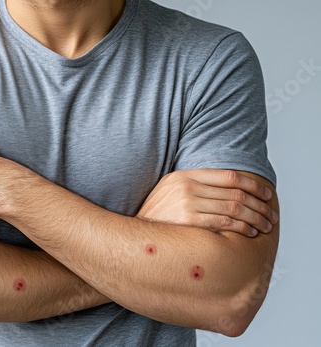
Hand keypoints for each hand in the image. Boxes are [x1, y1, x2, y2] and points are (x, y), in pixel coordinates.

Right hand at [137, 169, 278, 236]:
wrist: (136, 232)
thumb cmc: (158, 214)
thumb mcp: (171, 190)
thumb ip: (194, 184)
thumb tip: (228, 187)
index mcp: (185, 175)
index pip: (229, 176)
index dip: (253, 185)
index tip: (266, 194)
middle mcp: (187, 186)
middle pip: (235, 193)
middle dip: (259, 205)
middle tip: (271, 214)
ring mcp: (187, 203)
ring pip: (234, 208)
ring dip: (255, 218)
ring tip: (265, 225)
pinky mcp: (188, 221)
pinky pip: (224, 223)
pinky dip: (242, 228)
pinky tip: (249, 232)